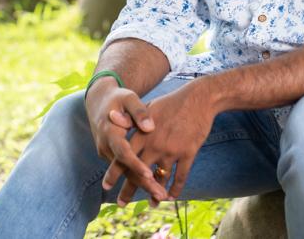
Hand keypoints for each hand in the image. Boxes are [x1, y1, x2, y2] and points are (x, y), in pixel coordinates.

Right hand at [84, 80, 168, 202]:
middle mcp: (105, 145)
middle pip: (125, 169)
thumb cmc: (119, 98)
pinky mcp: (110, 155)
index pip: (123, 152)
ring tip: (162, 196)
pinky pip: (125, 169)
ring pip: (125, 172)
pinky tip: (155, 185)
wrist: (99, 101)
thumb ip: (139, 112)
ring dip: (143, 184)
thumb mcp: (129, 98)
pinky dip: (138, 178)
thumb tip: (150, 127)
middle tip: (161, 196)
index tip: (150, 174)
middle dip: (143, 184)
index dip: (136, 164)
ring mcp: (106, 152)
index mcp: (109, 131)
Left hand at [103, 80, 215, 205]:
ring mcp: (172, 150)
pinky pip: (181, 176)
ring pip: (161, 178)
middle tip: (120, 203)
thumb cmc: (171, 103)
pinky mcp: (189, 153)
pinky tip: (172, 197)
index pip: (124, 157)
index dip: (114, 173)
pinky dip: (176, 188)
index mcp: (143, 133)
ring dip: (155, 193)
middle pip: (139, 172)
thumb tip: (110, 117)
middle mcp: (155, 144)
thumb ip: (130, 118)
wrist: (199, 99)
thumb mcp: (148, 108)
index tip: (105, 186)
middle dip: (129, 190)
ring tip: (151, 204)